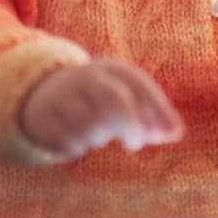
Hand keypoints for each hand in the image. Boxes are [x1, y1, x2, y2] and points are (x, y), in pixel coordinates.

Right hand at [18, 58, 184, 160]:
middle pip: (114, 98)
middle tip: (135, 144)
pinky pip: (67, 142)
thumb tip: (175, 133)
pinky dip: (75, 148)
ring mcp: (61, 95)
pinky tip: (73, 140)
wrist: (44, 93)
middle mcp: (85, 77)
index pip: (139, 84)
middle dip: (130, 125)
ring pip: (90, 126)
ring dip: (98, 139)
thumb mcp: (124, 98)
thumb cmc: (98, 100)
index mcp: (110, 69)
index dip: (159, 110)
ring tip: (95, 136)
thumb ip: (151, 115)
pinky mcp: (42, 117)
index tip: (172, 134)